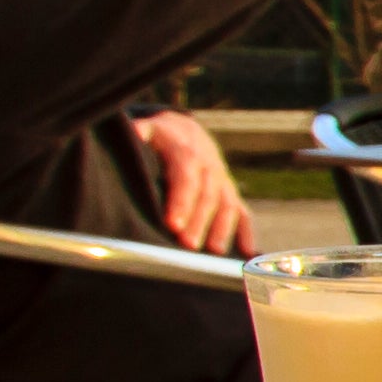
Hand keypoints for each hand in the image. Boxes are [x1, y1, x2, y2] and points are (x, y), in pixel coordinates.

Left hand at [133, 110, 255, 255]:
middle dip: (200, 221)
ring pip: (227, 204)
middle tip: (189, 246)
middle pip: (207, 195)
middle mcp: (209, 165)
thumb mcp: (148, 129)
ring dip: (222, 228)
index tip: (173, 224)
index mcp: (186, 151)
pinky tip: (247, 252)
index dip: (181, 200)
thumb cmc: (160, 137)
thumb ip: (139, 133)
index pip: (185, 176)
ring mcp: (222, 180)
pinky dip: (247, 232)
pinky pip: (241, 211)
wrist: (185, 131)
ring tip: (215, 251)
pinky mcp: (229, 192)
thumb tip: (134, 133)